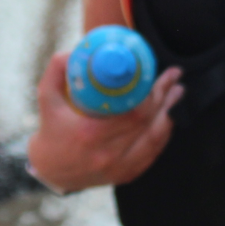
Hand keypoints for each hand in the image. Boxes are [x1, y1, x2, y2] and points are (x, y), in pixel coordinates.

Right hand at [24, 51, 182, 192]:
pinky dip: (163, 134)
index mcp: (90, 134)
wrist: (51, 172)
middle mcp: (108, 154)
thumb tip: (75, 50)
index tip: (154, 73)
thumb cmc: (51, 131)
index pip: (131, 113)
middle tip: (173, 76)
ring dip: (169, 114)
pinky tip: (168, 117)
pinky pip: (153, 153)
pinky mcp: (127, 174)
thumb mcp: (46, 98)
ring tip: (178, 92)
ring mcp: (120, 167)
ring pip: (155, 138)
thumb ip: (57, 71)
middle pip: (147, 123)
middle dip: (164, 97)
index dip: (148, 93)